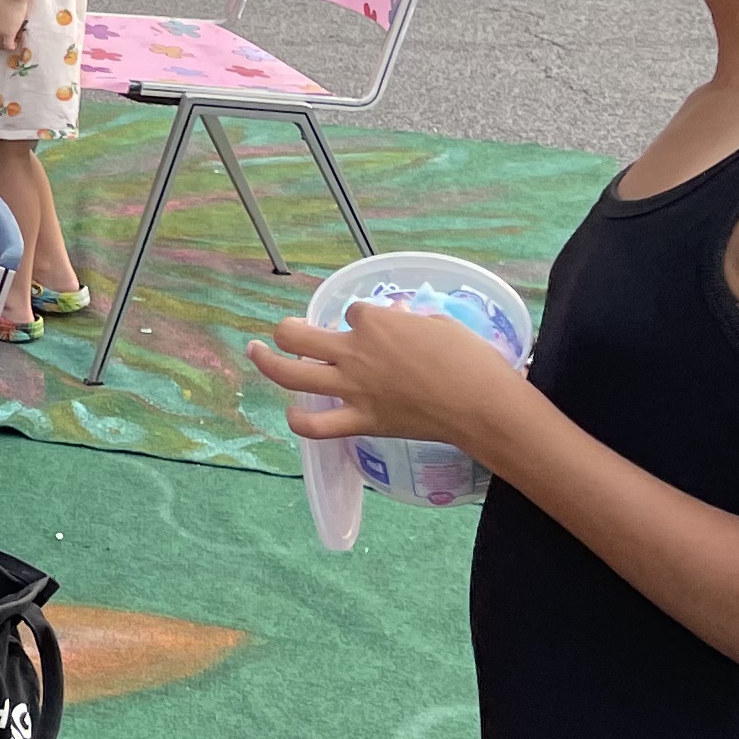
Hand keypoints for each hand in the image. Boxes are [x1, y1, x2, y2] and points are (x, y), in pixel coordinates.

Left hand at [246, 299, 533, 456]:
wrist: (483, 405)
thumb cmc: (471, 360)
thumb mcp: (440, 325)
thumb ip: (410, 322)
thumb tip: (399, 321)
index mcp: (375, 323)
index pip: (353, 313)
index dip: (363, 320)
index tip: (378, 329)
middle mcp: (354, 353)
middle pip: (296, 335)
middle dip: (286, 330)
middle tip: (285, 331)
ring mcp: (352, 388)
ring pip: (291, 374)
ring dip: (267, 362)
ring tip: (256, 352)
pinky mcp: (360, 421)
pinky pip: (316, 425)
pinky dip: (299, 421)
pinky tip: (292, 413)